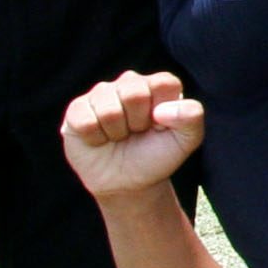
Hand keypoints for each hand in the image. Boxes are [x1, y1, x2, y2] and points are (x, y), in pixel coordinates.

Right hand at [61, 70, 204, 197]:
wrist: (128, 183)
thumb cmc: (157, 156)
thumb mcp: (186, 140)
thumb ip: (191, 116)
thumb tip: (161, 109)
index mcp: (157, 85)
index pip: (164, 83)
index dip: (164, 111)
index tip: (161, 127)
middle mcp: (129, 83)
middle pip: (134, 93)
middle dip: (138, 122)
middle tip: (137, 133)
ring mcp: (101, 94)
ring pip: (108, 109)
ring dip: (116, 132)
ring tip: (119, 137)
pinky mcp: (77, 110)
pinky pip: (85, 121)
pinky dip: (95, 138)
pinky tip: (100, 140)